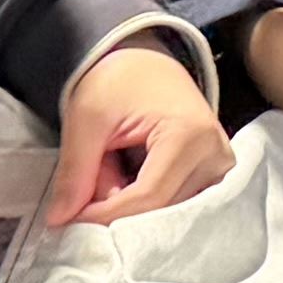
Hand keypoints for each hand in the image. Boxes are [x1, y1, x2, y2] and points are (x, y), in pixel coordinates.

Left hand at [45, 41, 231, 224]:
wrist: (145, 62)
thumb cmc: (118, 81)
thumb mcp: (87, 118)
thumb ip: (76, 171)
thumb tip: (61, 220)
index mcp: (189, 135)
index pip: (147, 197)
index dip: (105, 214)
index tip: (71, 219)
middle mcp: (216, 156)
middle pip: (159, 209)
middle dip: (115, 206)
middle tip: (87, 183)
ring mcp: (221, 169)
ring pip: (166, 212)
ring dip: (129, 204)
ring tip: (111, 168)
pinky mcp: (217, 176)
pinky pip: (177, 206)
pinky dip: (145, 201)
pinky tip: (128, 177)